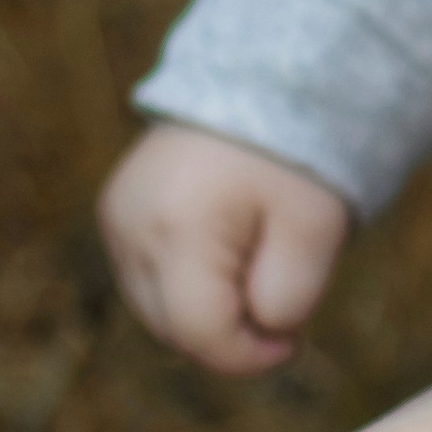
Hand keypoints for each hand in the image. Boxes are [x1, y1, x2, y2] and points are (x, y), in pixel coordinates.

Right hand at [100, 119, 351, 372]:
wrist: (269, 76)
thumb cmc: (300, 151)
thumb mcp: (317, 226)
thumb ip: (289, 296)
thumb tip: (261, 333)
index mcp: (176, 227)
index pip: (200, 334)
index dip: (250, 355)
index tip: (295, 342)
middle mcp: (128, 225)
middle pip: (175, 328)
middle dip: (232, 329)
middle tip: (283, 290)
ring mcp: (115, 217)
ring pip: (159, 310)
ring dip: (210, 306)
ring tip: (258, 256)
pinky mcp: (116, 211)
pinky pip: (151, 278)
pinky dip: (191, 280)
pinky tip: (230, 244)